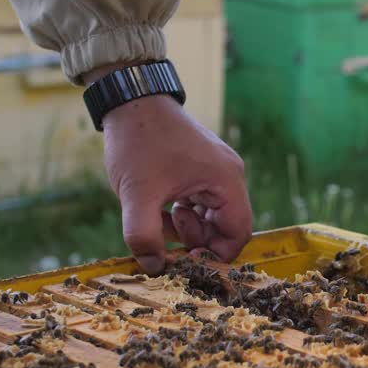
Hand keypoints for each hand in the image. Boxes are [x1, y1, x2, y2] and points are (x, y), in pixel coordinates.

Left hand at [94, 84, 251, 273]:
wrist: (129, 100)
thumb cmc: (139, 142)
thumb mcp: (137, 194)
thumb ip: (144, 236)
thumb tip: (154, 268)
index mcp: (226, 180)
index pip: (238, 234)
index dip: (215, 256)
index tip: (186, 262)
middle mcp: (228, 176)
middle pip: (224, 227)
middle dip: (195, 240)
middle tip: (165, 237)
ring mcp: (215, 171)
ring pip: (209, 217)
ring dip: (184, 227)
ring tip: (158, 215)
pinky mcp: (201, 168)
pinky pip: (199, 203)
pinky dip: (180, 212)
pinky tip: (159, 206)